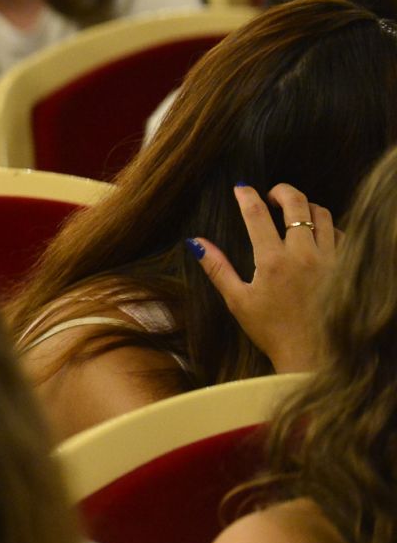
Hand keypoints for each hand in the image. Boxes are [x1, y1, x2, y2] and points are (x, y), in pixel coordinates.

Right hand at [190, 183, 335, 372]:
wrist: (314, 354)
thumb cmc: (272, 330)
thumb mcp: (237, 301)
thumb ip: (217, 268)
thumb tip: (195, 242)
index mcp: (272, 261)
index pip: (257, 214)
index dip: (246, 196)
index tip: (240, 187)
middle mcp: (303, 255)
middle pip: (297, 203)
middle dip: (281, 191)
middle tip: (270, 194)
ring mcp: (329, 259)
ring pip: (322, 214)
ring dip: (305, 207)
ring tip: (292, 213)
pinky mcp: (346, 267)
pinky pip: (340, 234)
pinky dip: (327, 228)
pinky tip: (314, 236)